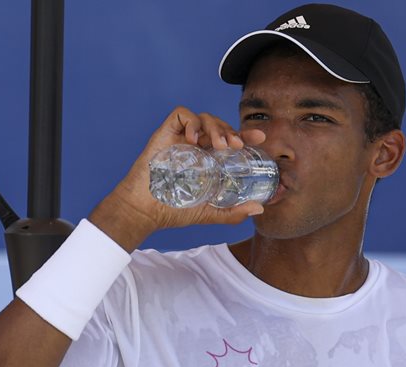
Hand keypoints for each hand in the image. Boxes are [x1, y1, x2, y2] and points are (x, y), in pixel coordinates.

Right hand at [91, 107, 268, 248]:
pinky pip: (182, 114)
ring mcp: (181, 139)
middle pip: (220, 126)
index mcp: (207, 160)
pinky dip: (192, 122)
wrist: (145, 210)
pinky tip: (194, 140)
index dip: (245, 136)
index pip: (230, 141)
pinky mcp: (166, 133)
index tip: (260, 138)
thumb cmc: (173, 210)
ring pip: (204, 117)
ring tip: (218, 145)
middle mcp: (196, 147)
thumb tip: (259, 208)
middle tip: (236, 146)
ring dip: (216, 127)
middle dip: (232, 131)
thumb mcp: (209, 213)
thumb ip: (233, 212)